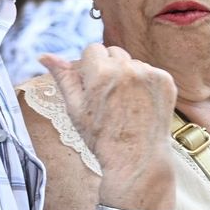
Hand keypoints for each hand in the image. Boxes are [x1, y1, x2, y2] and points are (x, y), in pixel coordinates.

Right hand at [42, 45, 176, 180]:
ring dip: (128, 74)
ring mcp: (149, 74)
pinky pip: (150, 71)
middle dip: (109, 68)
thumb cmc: (101, 137)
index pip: (92, 49)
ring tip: (125, 103)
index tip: (93, 88)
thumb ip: (63, 77)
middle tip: (109, 97)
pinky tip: (140, 104)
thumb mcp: (75, 108)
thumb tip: (44, 55)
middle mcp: (126, 68)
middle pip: (113, 52)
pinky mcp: (166, 81)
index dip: (90, 69)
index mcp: (100, 72)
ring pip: (132, 62)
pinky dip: (145, 83)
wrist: (137, 159)